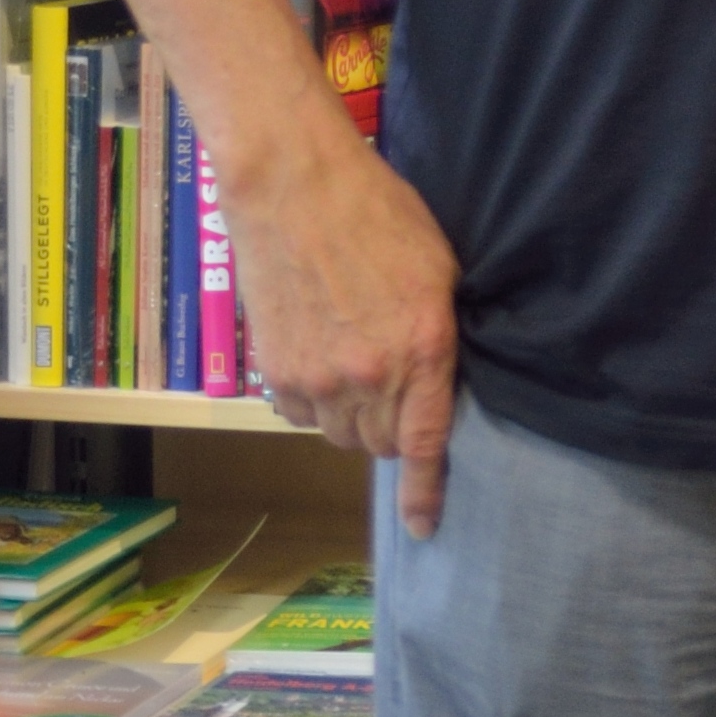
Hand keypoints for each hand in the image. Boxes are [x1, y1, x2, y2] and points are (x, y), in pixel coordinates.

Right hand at [221, 113, 461, 535]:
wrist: (296, 190)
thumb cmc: (382, 217)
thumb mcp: (442, 273)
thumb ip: (442, 338)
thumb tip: (442, 382)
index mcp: (423, 350)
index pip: (426, 443)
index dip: (427, 491)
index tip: (426, 527)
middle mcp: (368, 376)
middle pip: (383, 444)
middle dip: (396, 428)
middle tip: (398, 387)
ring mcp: (315, 378)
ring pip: (340, 434)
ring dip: (355, 417)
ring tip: (359, 364)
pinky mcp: (273, 371)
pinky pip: (300, 415)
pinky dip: (315, 403)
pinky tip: (322, 361)